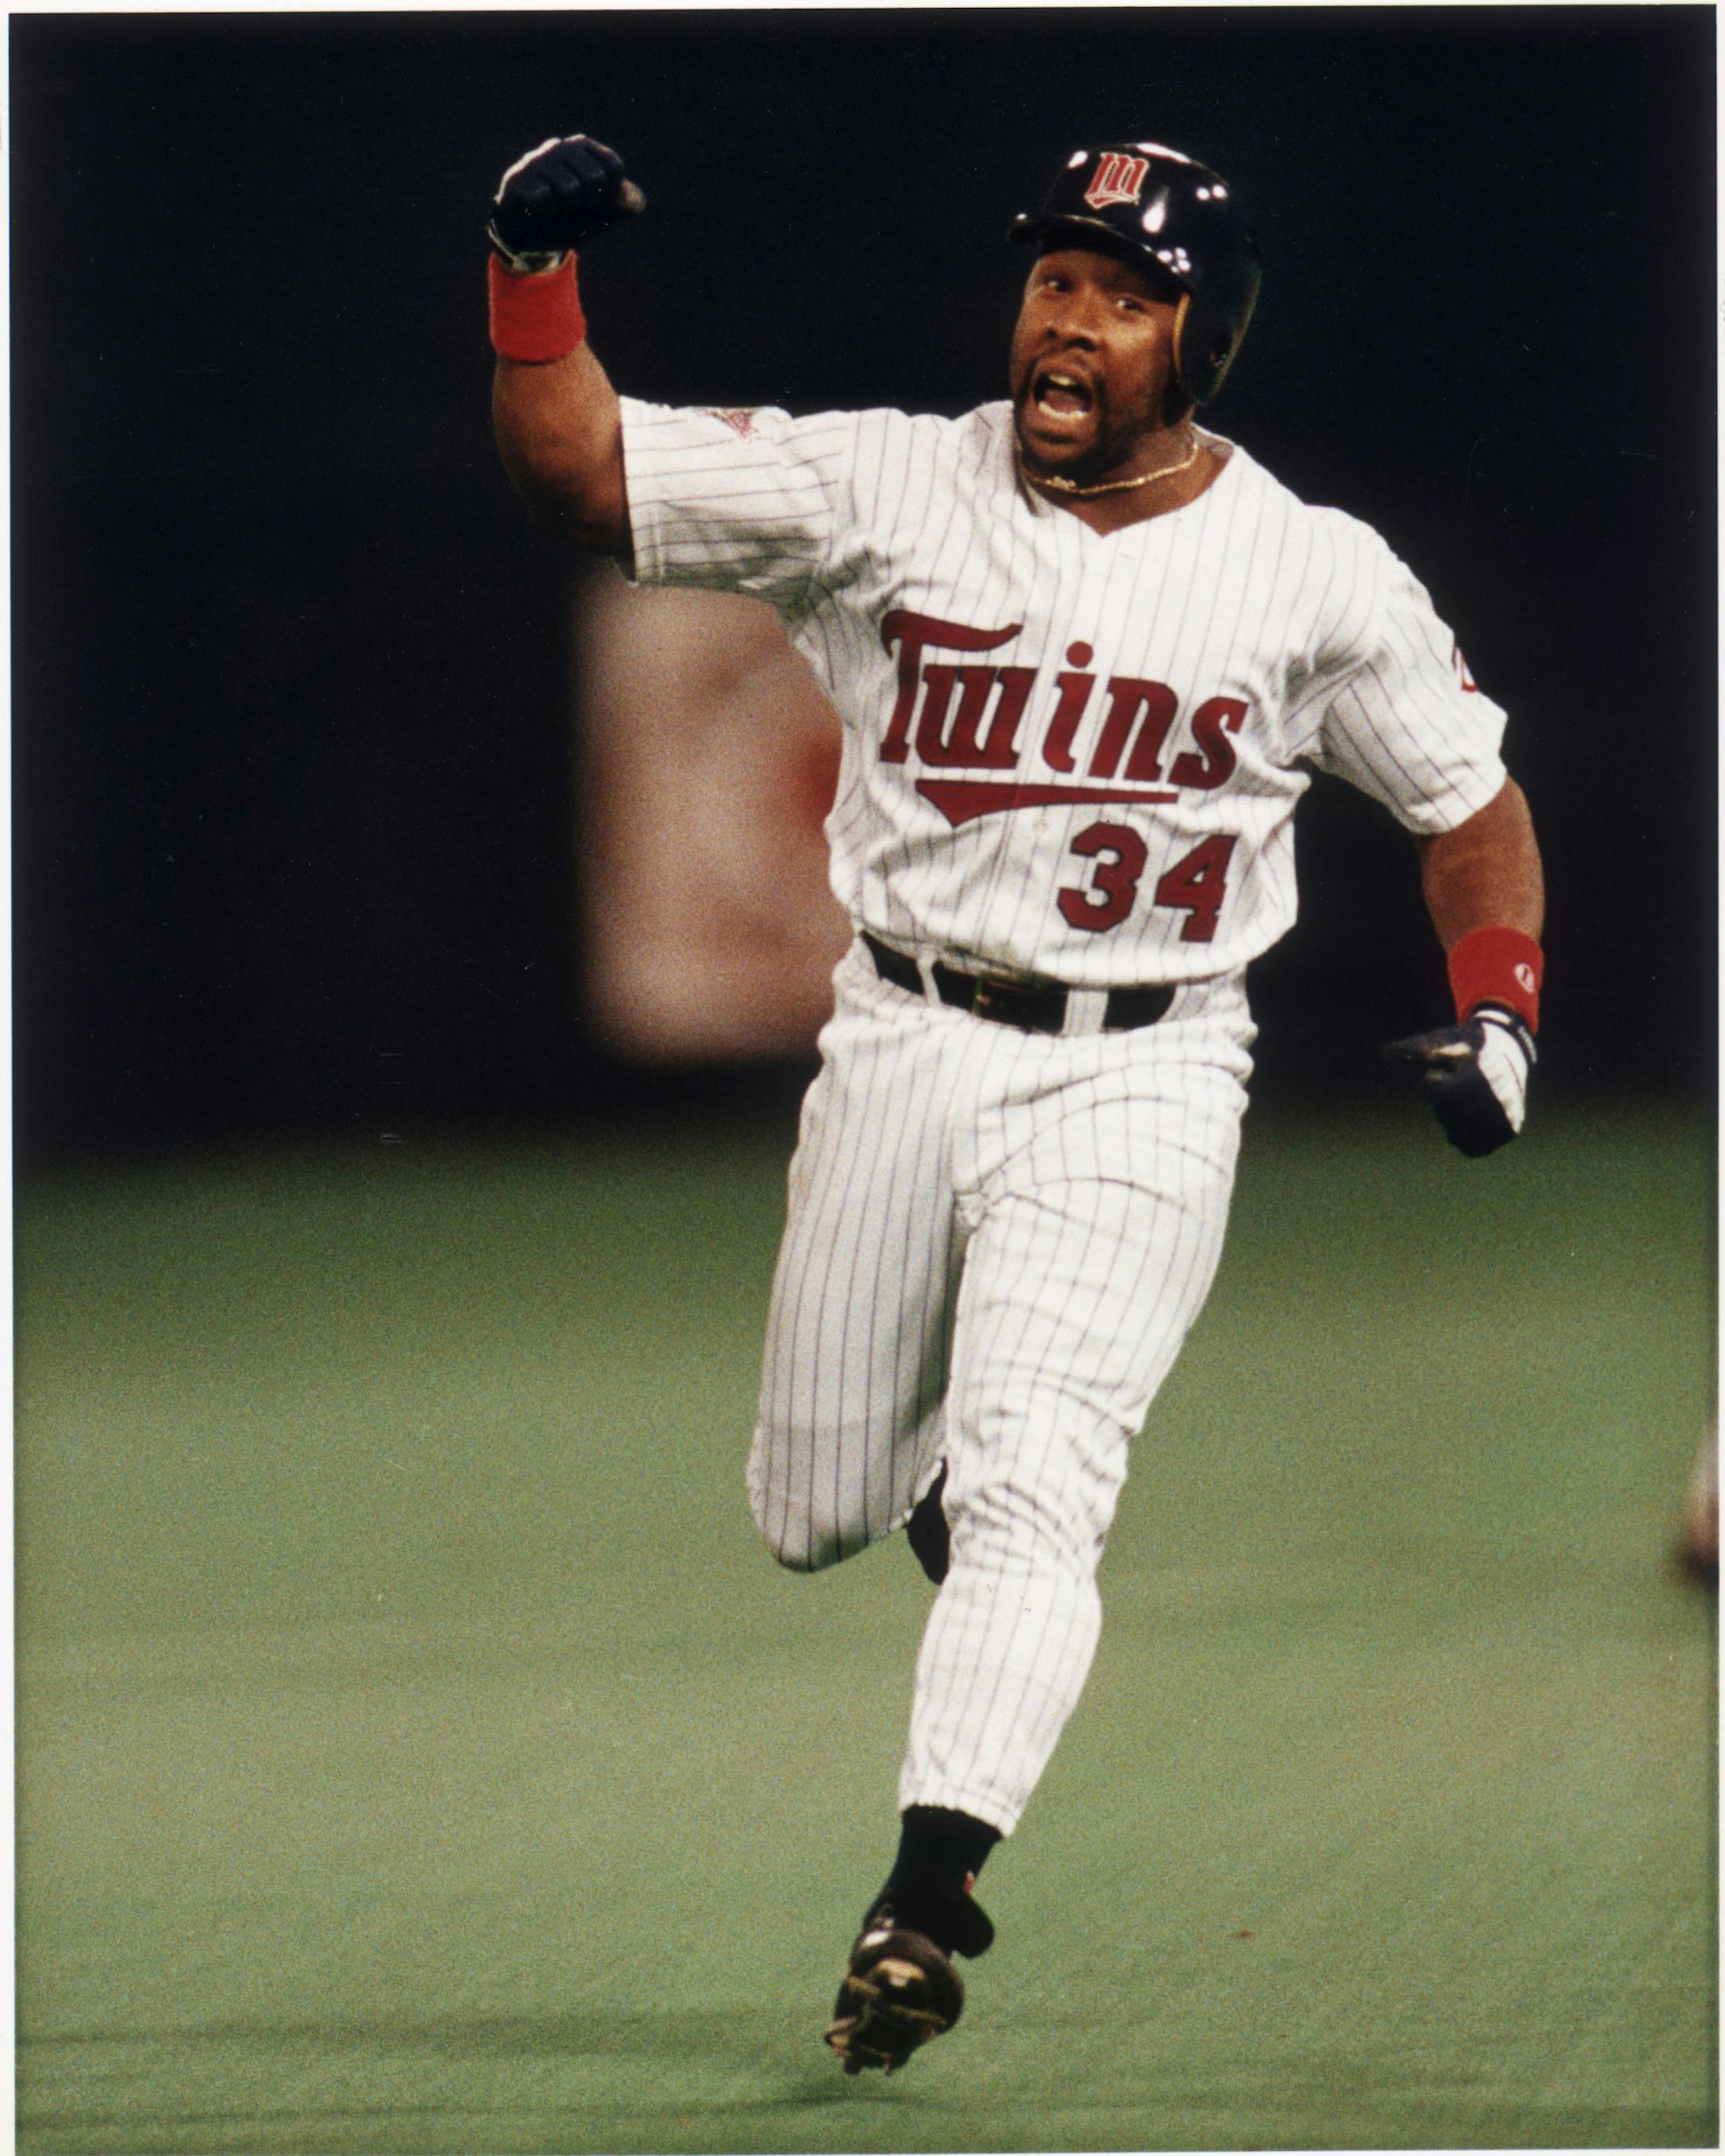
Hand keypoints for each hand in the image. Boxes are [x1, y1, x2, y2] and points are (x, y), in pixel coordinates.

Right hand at [488, 135, 644, 267]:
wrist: (531, 240)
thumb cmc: (570, 219)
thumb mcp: (603, 215)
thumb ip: (624, 205)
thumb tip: (632, 199)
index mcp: (586, 150)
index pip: (615, 168)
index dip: (610, 196)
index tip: (596, 202)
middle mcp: (562, 147)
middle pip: (595, 178)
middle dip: (589, 204)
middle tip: (574, 208)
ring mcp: (538, 159)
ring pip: (569, 189)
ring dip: (566, 210)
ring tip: (556, 207)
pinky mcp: (518, 176)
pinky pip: (543, 198)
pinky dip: (546, 213)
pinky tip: (538, 209)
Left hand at [1383, 1004, 1535, 1157]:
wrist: (1512, 1051)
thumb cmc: (1470, 1045)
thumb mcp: (1446, 1041)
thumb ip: (1417, 1049)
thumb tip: (1384, 1053)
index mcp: (1479, 1078)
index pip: (1441, 1095)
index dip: (1434, 1084)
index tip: (1441, 1074)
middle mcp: (1495, 1101)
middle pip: (1448, 1116)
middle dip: (1443, 1104)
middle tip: (1455, 1086)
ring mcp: (1504, 1119)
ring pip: (1457, 1136)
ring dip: (1451, 1121)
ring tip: (1464, 1100)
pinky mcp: (1510, 1131)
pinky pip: (1473, 1149)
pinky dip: (1465, 1138)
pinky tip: (1468, 1118)